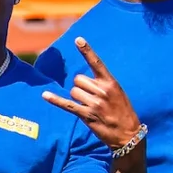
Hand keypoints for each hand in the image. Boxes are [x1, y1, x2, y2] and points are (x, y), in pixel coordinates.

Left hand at [41, 37, 145, 154]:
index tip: (78, 39)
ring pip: (74, 91)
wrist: (127, 133)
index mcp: (111, 83)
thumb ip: (103, 84)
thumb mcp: (118, 93)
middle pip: (79, 79)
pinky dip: (55, 100)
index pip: (97, 63)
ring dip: (77, 97)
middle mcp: (102, 91)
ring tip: (89, 106)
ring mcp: (94, 103)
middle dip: (81, 86)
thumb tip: (83, 80)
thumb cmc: (122, 111)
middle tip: (91, 97)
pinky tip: (45, 95)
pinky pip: (67, 105)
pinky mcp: (86, 115)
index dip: (87, 51)